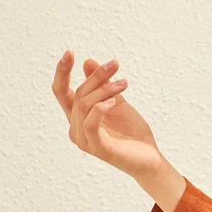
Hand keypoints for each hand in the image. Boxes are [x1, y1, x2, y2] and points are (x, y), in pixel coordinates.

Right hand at [52, 51, 163, 180]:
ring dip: (104, 90)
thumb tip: (88, 62)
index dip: (62, 72)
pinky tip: (112, 102)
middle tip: (115, 64)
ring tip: (124, 83)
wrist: (150, 158)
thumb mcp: (117, 103)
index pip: (61, 92)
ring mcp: (84, 139)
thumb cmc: (132, 133)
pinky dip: (99, 109)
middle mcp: (75, 128)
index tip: (70, 53)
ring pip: (84, 105)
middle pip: (78, 94)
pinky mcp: (97, 148)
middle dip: (96, 77)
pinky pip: (90, 124)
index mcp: (78, 117)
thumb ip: (102, 86)